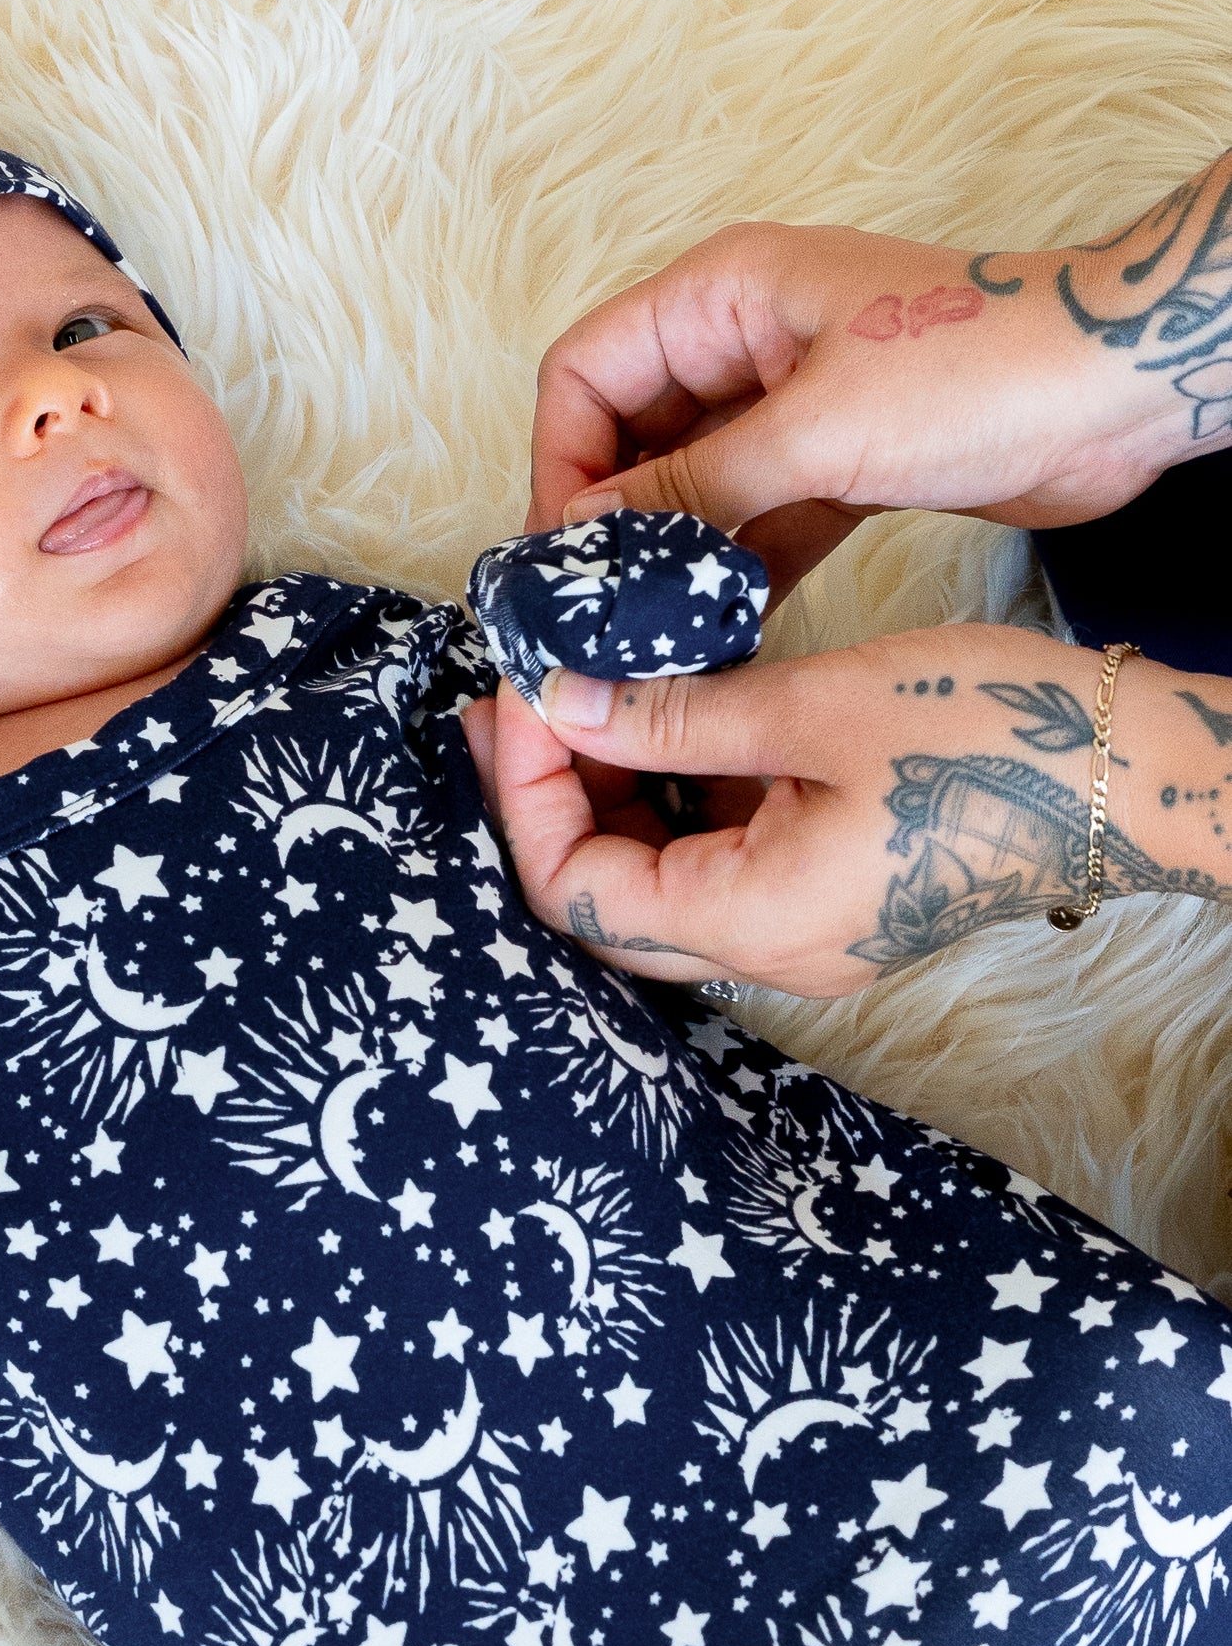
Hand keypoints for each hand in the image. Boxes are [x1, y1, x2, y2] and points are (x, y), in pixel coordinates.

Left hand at [463, 626, 1231, 998]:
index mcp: (752, 919)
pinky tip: (667, 717)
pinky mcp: (824, 901)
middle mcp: (764, 951)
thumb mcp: (815, 706)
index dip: (527, 796)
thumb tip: (558, 701)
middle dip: (551, 796)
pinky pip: (716, 863)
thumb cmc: (990, 736)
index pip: (576, 890)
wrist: (1127, 778)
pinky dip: (676, 796)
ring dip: (610, 793)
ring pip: (655, 880)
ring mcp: (796, 933)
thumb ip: (673, 715)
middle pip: (604, 898)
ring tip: (583, 693)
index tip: (519, 696)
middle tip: (522, 696)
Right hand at [527, 211, 1213, 601]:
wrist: (1118, 390)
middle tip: (598, 609)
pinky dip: (736, 571)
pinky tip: (721, 634)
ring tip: (653, 635)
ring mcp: (791, 409)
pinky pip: (756, 522)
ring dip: (673, 558)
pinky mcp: (837, 465)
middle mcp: (744, 346)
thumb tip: (590, 536)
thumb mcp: (813, 431)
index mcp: (723, 297)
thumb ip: (692, 489)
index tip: (563, 553)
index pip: (587, 373)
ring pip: (693, 490)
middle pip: (631, 437)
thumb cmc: (977, 369)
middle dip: (610, 520)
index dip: (560, 462)